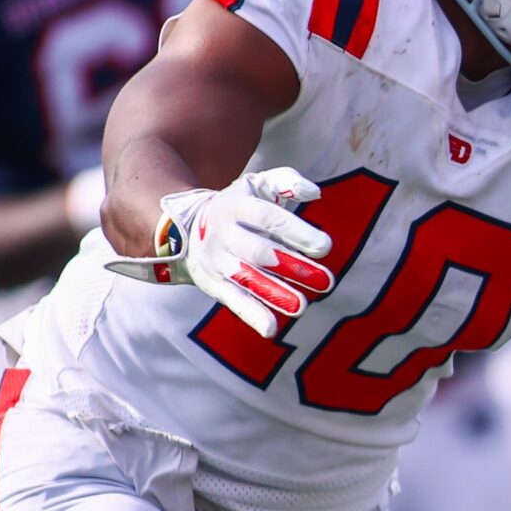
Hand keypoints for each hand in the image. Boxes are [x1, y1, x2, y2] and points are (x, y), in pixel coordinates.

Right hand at [104, 166, 333, 338]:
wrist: (183, 227)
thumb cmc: (238, 204)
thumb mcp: (257, 184)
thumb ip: (286, 181)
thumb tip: (314, 191)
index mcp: (238, 205)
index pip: (269, 218)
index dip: (297, 232)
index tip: (325, 247)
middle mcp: (225, 234)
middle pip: (259, 252)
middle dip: (292, 267)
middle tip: (327, 281)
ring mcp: (217, 261)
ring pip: (246, 279)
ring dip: (274, 294)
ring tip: (301, 307)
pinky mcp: (213, 284)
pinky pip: (233, 300)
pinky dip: (252, 315)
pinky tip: (271, 329)